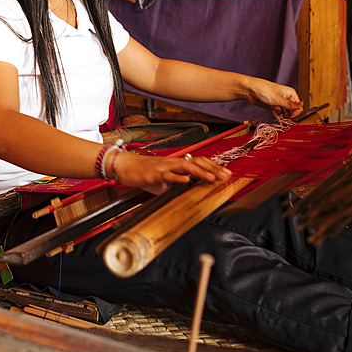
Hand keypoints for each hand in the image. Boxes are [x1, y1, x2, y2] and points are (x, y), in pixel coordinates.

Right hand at [112, 152, 230, 193]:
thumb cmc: (144, 174)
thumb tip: (187, 189)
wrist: (125, 166)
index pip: (199, 162)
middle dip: (213, 168)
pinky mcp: (154, 173)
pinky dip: (177, 177)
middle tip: (227, 176)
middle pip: (197, 162)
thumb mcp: (163, 181)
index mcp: (176, 164)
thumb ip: (176, 183)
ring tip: (212, 177)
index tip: (226, 173)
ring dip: (200, 172)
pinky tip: (187, 180)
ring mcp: (164, 167)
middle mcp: (173, 162)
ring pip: (185, 166)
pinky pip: (167, 175)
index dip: (213, 166)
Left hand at [248, 79, 302, 118]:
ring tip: (281, 122)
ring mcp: (280, 103)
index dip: (296, 114)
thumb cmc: (264, 90)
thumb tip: (301, 105)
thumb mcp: (278, 98)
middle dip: (290, 117)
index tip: (291, 119)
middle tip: (285, 122)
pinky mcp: (274, 107)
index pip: (298, 106)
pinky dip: (279, 118)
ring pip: (286, 114)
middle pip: (293, 111)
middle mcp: (286, 99)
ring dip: (285, 119)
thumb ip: (289, 104)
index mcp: (290, 94)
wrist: (250, 90)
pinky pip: (279, 115)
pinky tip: (278, 121)